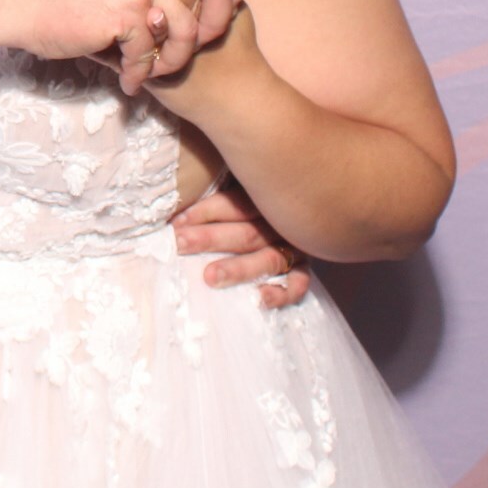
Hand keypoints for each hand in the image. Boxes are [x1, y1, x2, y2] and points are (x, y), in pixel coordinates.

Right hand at [0, 0, 248, 92]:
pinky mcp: (125, 6)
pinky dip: (142, 72)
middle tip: (190, 51)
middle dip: (213, 29)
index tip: (220, 16)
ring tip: (155, 70)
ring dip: (174, 59)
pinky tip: (130, 78)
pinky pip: (153, 49)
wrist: (21, 0)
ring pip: (189, 27)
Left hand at [172, 182, 310, 307]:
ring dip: (239, 268)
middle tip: (181, 244)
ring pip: (268, 259)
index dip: (205, 212)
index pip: (234, 204)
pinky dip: (282, 293)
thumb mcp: (242, 189)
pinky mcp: (303, 269)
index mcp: (264, 199)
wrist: (312, 205)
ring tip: (210, 277)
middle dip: (211, 239)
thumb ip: (220, 194)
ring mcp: (295, 247)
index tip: (176, 223)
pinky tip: (260, 298)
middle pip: (246, 233)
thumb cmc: (255, 203)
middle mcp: (280, 224)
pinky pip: (298, 284)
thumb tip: (176, 207)